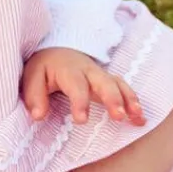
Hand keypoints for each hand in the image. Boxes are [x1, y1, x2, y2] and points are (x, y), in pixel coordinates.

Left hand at [22, 47, 145, 125]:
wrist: (56, 50)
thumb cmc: (44, 68)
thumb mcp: (32, 77)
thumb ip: (34, 96)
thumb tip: (38, 115)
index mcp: (68, 69)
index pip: (76, 85)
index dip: (80, 102)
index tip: (82, 120)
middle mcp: (88, 70)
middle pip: (104, 82)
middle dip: (113, 98)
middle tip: (119, 117)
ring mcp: (100, 75)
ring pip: (118, 84)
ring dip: (129, 100)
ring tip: (137, 117)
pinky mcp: (107, 81)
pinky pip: (123, 88)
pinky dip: (133, 101)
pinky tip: (140, 117)